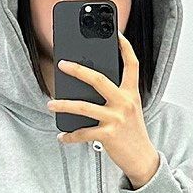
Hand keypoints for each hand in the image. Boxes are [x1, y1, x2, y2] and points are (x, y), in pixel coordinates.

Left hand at [48, 31, 160, 188]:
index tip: (116, 33)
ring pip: (83, 107)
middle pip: (98, 79)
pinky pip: (83, 133)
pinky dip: (70, 136)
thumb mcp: (130, 110)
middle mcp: (125, 102)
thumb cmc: (132, 133)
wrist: (142, 158)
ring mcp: (116, 118)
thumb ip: (116, 96)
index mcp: (131, 93)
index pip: (131, 64)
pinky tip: (62, 137)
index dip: (125, 47)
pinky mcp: (108, 135)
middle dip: (77, 70)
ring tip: (50, 104)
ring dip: (63, 105)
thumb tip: (87, 88)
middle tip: (62, 64)